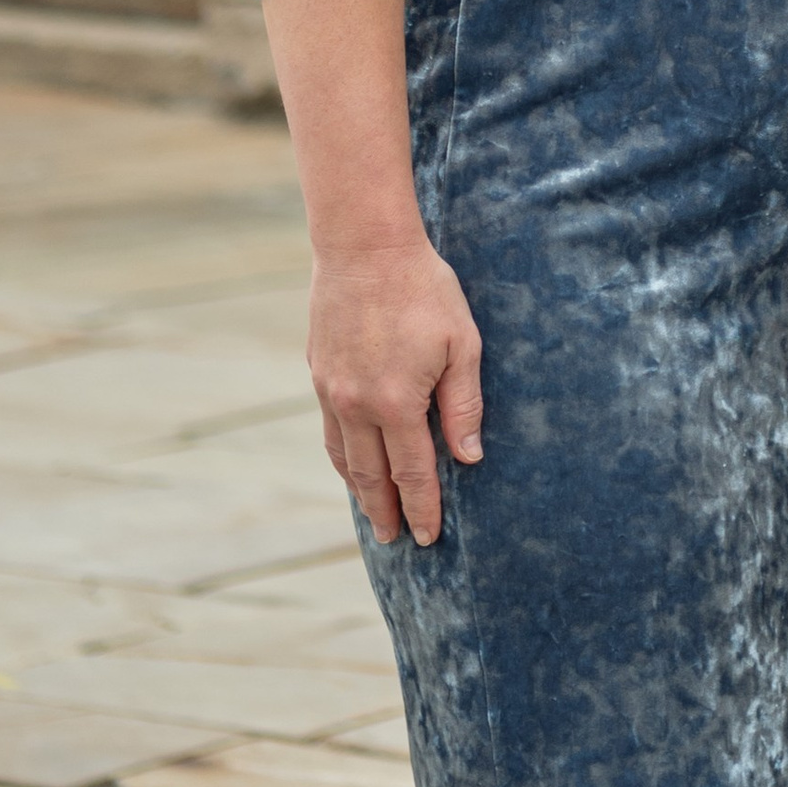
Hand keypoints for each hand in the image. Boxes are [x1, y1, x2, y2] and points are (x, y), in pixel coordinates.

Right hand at [308, 231, 484, 548]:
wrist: (363, 246)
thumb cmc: (423, 289)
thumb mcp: (461, 343)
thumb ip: (463, 403)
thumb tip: (468, 456)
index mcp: (396, 403)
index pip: (412, 472)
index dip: (422, 507)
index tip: (429, 536)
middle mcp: (357, 405)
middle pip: (371, 476)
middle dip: (386, 511)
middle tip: (395, 540)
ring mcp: (332, 390)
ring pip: (343, 456)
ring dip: (359, 490)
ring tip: (373, 513)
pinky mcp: (318, 372)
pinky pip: (330, 429)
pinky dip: (341, 455)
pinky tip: (351, 462)